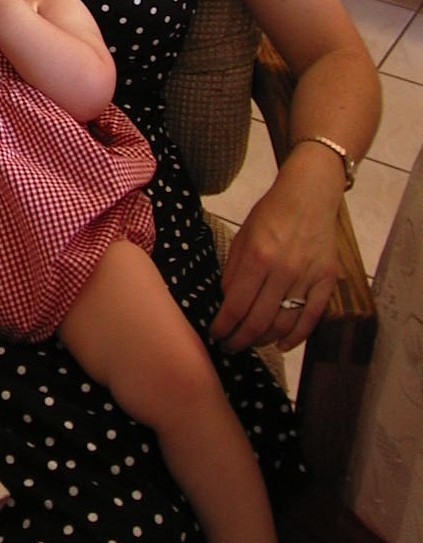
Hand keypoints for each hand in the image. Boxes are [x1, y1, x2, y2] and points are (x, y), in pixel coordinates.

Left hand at [210, 166, 338, 352]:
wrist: (309, 195)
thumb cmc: (271, 213)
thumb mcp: (242, 236)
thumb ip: (234, 271)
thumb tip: (227, 303)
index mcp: (258, 257)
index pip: (236, 305)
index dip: (223, 326)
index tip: (215, 335)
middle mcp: (283, 270)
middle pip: (259, 321)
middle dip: (240, 340)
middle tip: (229, 347)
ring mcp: (308, 277)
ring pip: (284, 324)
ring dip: (264, 340)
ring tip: (250, 343)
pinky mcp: (327, 281)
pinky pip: (312, 318)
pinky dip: (297, 337)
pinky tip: (282, 345)